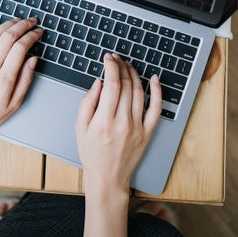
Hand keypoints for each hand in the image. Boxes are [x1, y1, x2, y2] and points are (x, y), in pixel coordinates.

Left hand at [0, 18, 42, 162]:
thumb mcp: (15, 103)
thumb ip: (26, 80)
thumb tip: (33, 59)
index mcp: (4, 80)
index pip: (21, 48)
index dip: (32, 36)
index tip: (38, 32)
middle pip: (8, 38)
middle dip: (22, 25)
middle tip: (31, 21)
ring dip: (6, 24)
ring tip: (16, 21)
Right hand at [75, 53, 161, 194]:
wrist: (108, 178)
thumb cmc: (92, 154)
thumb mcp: (80, 128)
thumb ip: (87, 103)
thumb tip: (99, 82)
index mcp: (104, 121)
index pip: (112, 84)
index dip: (111, 67)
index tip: (108, 58)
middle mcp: (123, 122)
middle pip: (126, 85)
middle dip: (121, 67)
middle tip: (117, 58)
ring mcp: (137, 127)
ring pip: (140, 92)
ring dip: (135, 74)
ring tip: (128, 65)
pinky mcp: (147, 132)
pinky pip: (156, 108)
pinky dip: (157, 92)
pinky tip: (154, 79)